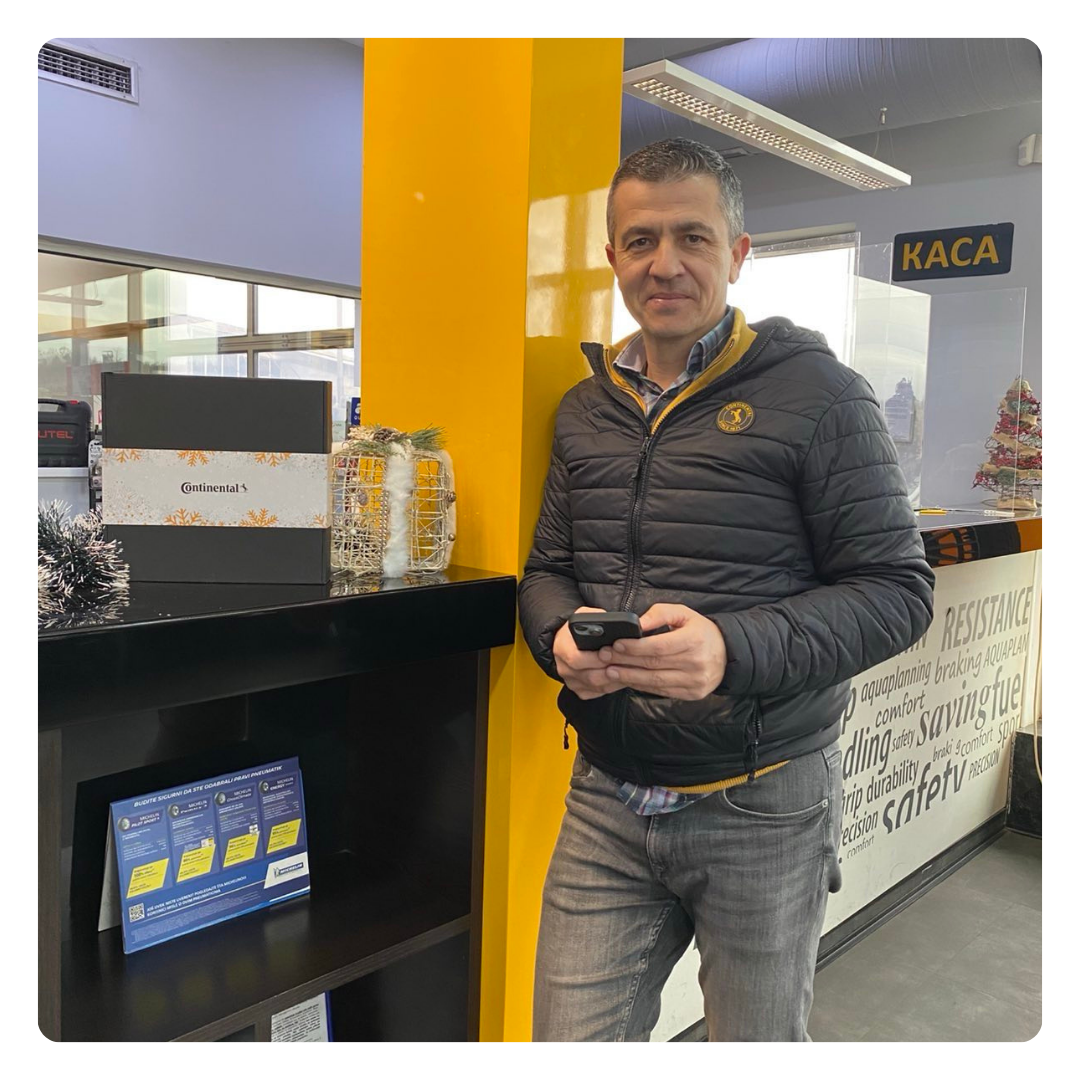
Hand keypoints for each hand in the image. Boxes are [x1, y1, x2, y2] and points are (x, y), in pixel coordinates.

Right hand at [553, 607, 624, 699]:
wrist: (568, 640)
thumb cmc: (578, 627)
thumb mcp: (584, 614)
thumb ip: (597, 617)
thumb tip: (615, 623)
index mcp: (562, 647)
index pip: (577, 658)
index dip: (597, 658)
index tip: (614, 653)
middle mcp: (563, 667)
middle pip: (589, 676)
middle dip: (611, 670)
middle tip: (628, 663)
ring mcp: (571, 681)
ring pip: (596, 686)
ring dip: (615, 679)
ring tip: (630, 670)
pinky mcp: (579, 689)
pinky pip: (598, 692)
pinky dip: (612, 686)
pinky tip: (622, 677)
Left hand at [597, 603, 727, 700]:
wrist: (728, 654)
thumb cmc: (700, 631)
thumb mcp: (683, 613)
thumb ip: (659, 614)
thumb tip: (636, 623)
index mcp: (694, 640)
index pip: (658, 646)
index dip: (634, 647)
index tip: (615, 644)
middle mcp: (696, 663)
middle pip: (653, 664)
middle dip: (625, 661)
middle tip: (604, 657)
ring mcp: (695, 681)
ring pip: (655, 681)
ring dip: (629, 676)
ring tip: (610, 671)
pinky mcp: (692, 694)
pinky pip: (661, 691)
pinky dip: (642, 685)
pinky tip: (628, 679)